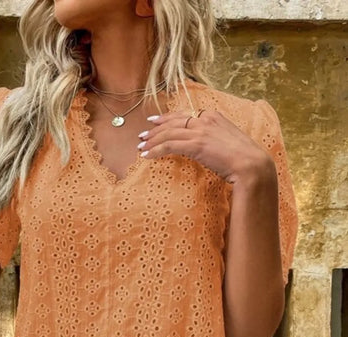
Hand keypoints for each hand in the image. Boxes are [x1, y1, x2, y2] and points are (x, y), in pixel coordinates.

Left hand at [138, 109, 274, 185]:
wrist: (252, 165)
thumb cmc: (244, 159)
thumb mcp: (228, 143)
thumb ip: (215, 139)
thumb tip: (206, 147)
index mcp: (214, 116)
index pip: (184, 115)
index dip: (167, 118)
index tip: (154, 122)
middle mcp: (205, 119)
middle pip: (173, 122)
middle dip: (155, 130)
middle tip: (142, 137)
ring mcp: (200, 131)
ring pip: (168, 134)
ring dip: (152, 141)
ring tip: (141, 148)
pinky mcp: (196, 144)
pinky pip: (169, 146)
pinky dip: (155, 150)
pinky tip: (147, 156)